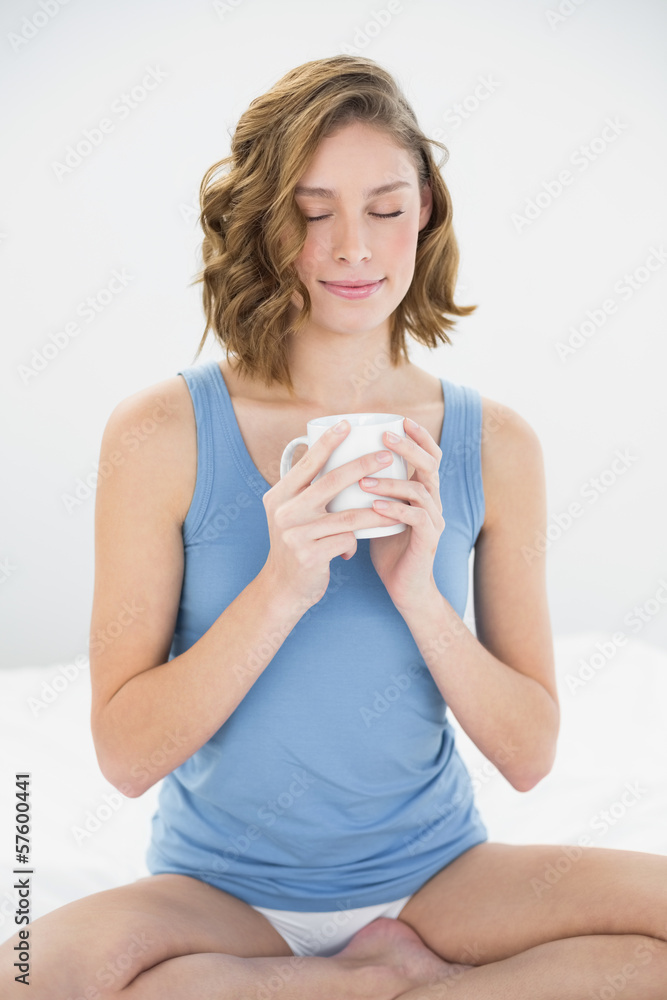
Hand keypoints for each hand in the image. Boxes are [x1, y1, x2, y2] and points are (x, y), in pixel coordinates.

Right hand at [261, 421, 402, 610]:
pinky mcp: (309, 555)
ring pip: (346, 515)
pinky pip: (345, 540)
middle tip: (386, 456)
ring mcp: (295, 534)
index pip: (307, 463)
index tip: (347, 424)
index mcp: (278, 496)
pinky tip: (352, 550)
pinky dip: (354, 542)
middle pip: (330, 482)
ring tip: (396, 502)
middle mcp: (283, 511)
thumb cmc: (296, 546)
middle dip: (362, 465)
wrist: (281, 590)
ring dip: (375, 508)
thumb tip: (332, 458)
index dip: (327, 443)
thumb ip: (305, 491)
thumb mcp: (290, 515)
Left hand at [357, 418, 444, 611]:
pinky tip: (375, 506)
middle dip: (409, 448)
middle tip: (385, 438)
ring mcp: (434, 519)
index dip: (418, 436)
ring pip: (420, 490)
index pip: (428, 455)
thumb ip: (368, 488)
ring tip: (365, 479)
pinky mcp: (428, 539)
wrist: (403, 586)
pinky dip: (395, 509)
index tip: (398, 420)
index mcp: (422, 490)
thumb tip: (336, 463)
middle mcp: (433, 500)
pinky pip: (417, 518)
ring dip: (392, 482)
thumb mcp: (376, 510)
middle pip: (430, 465)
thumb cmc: (386, 545)